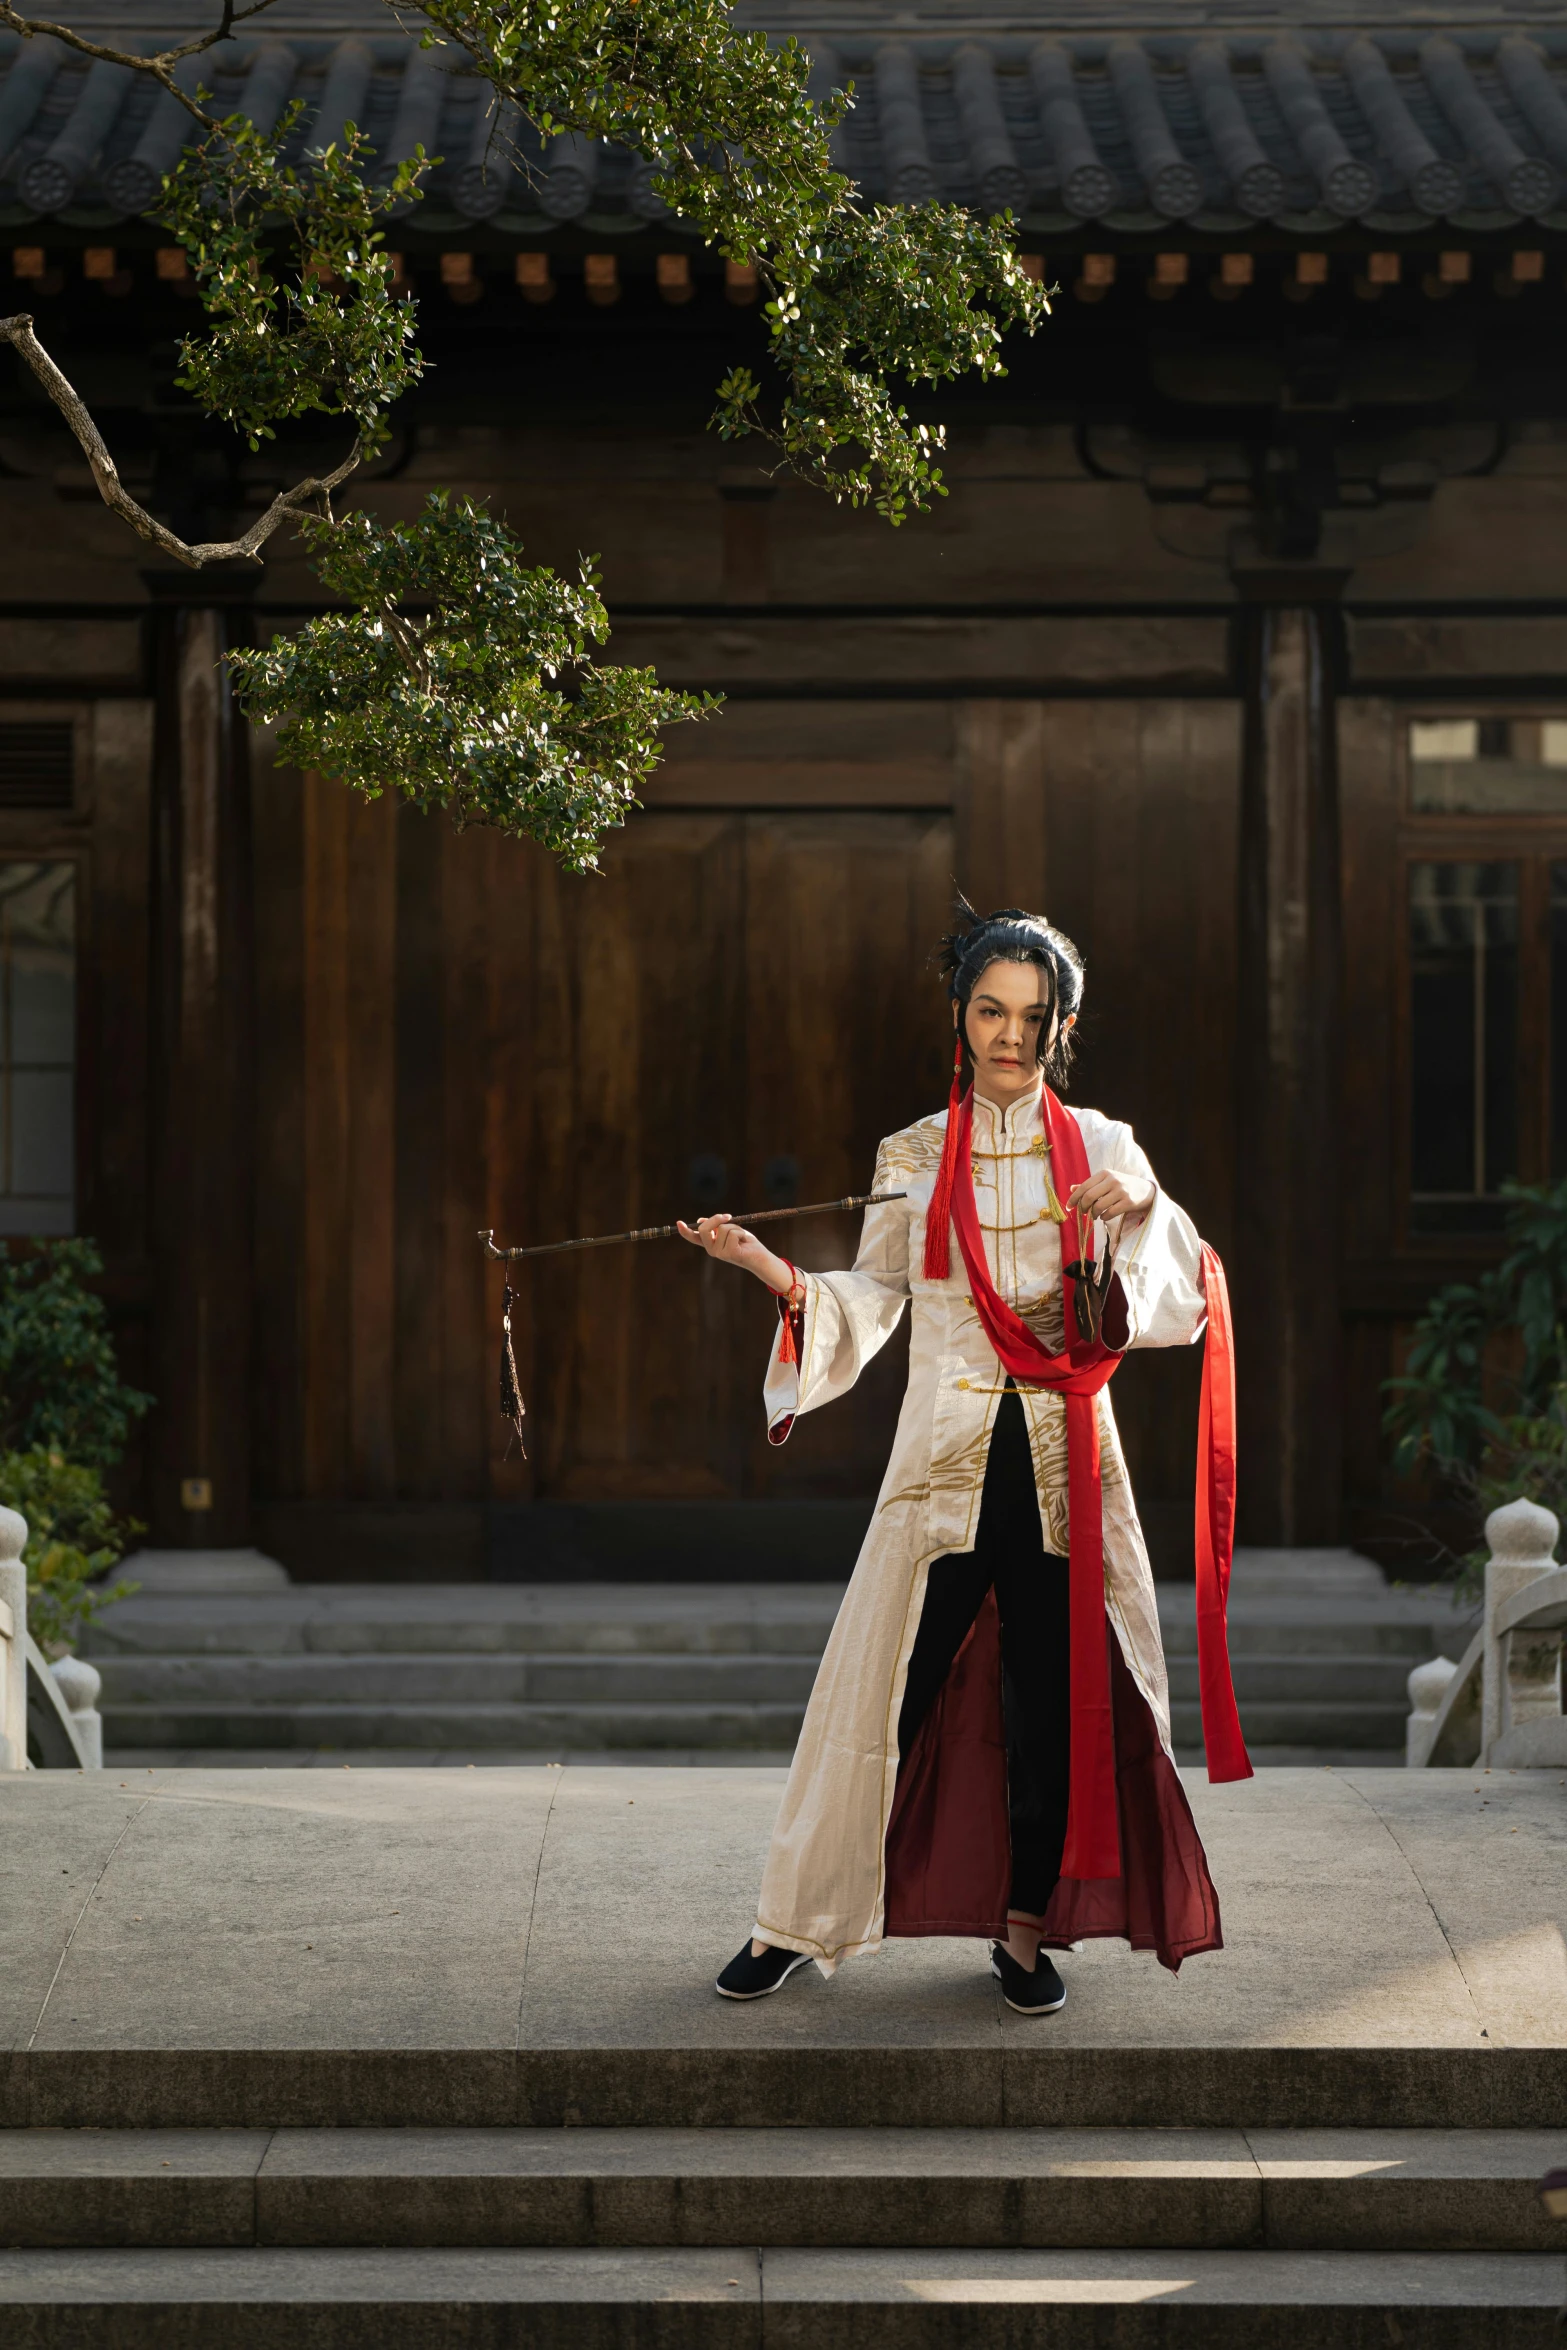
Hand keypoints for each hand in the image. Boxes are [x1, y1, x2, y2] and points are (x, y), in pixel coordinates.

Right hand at [677, 1214, 798, 1297]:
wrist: (760, 1257)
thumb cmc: (746, 1243)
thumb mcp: (730, 1231)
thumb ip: (717, 1227)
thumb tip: (700, 1220)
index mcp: (711, 1244)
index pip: (694, 1238)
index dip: (685, 1231)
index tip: (678, 1223)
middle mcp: (712, 1250)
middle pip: (704, 1228)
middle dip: (716, 1218)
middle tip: (728, 1216)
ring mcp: (719, 1253)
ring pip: (723, 1228)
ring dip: (736, 1227)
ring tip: (742, 1237)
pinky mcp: (729, 1253)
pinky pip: (732, 1233)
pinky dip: (741, 1233)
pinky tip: (745, 1242)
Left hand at [1065, 1171, 1154, 1223]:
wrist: (1146, 1190)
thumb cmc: (1122, 1185)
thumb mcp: (1107, 1181)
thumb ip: (1090, 1185)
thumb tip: (1071, 1189)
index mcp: (1105, 1173)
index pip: (1084, 1186)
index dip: (1074, 1198)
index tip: (1069, 1207)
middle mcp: (1113, 1180)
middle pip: (1089, 1197)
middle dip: (1083, 1207)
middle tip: (1083, 1213)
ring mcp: (1121, 1191)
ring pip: (1099, 1206)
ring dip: (1093, 1214)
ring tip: (1094, 1216)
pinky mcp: (1128, 1202)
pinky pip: (1109, 1213)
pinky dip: (1103, 1217)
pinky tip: (1104, 1216)